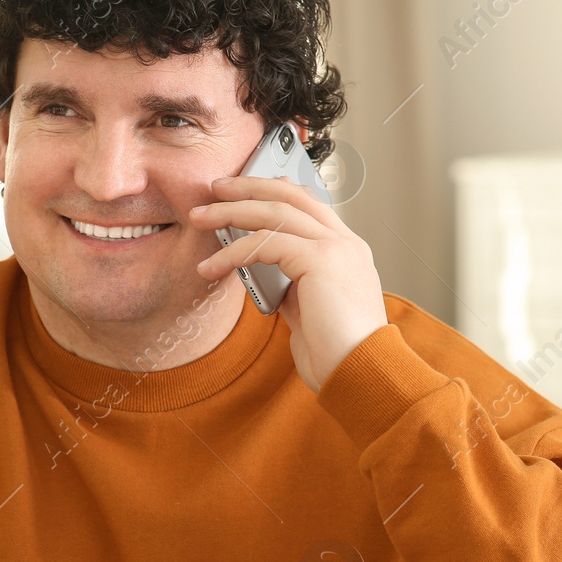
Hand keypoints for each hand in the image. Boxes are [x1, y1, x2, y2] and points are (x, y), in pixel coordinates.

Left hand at [191, 174, 388, 393]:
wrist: (360, 373)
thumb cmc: (336, 353)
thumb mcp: (309, 309)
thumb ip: (292, 283)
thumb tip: (263, 271)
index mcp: (347, 252)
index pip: (309, 205)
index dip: (274, 191)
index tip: (244, 190)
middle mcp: (345, 243)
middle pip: (291, 196)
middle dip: (249, 188)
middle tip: (215, 189)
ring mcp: (336, 248)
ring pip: (275, 212)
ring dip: (231, 211)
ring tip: (200, 217)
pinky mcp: (321, 260)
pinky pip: (266, 243)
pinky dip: (233, 252)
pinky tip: (211, 266)